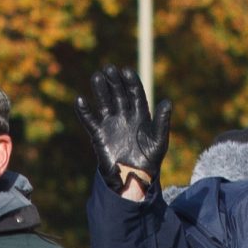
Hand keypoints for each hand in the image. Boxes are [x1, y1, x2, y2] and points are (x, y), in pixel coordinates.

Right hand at [75, 66, 170, 198]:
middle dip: (114, 82)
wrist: (134, 179)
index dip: (131, 82)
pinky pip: (90, 120)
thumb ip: (162, 121)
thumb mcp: (159, 140)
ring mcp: (111, 124)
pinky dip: (84, 111)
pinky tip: (80, 100)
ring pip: (104, 103)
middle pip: (118, 94)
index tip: (126, 71)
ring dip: (100, 90)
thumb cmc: (150, 160)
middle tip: (109, 68)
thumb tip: (167, 101)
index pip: (135, 94)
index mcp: (141, 115)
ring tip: (96, 77)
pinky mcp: (99, 135)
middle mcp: (125, 116)